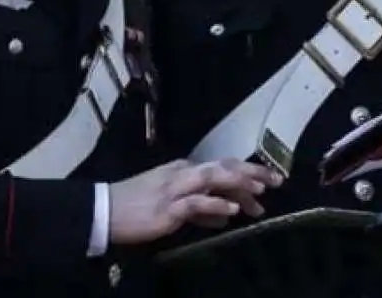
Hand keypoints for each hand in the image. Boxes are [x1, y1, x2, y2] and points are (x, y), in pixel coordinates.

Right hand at [108, 159, 282, 244]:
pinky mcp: (167, 207)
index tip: (269, 181)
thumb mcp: (173, 204)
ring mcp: (175, 189)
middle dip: (252, 172)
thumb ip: (201, 208)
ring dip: (239, 184)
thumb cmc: (136, 206)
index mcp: (184, 171)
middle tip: (277, 180)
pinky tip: (231, 211)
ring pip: (213, 179)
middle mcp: (183, 174)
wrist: (103, 211)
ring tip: (262, 192)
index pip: (222, 168)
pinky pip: (195, 203)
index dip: (247, 172)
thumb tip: (227, 214)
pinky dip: (215, 204)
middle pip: (223, 167)